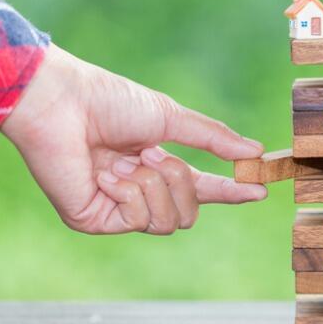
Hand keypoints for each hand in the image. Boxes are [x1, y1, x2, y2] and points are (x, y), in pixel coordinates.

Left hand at [0, 44, 266, 234]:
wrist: (62, 103)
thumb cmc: (110, 102)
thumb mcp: (170, 117)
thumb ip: (213, 138)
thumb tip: (256, 150)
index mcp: (156, 166)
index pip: (201, 188)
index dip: (230, 191)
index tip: (260, 189)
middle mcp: (139, 191)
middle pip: (189, 213)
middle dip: (179, 181)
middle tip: (151, 154)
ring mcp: (117, 209)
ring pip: (168, 222)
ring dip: (153, 185)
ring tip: (124, 161)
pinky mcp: (95, 220)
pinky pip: (138, 220)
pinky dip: (127, 192)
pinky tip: (103, 173)